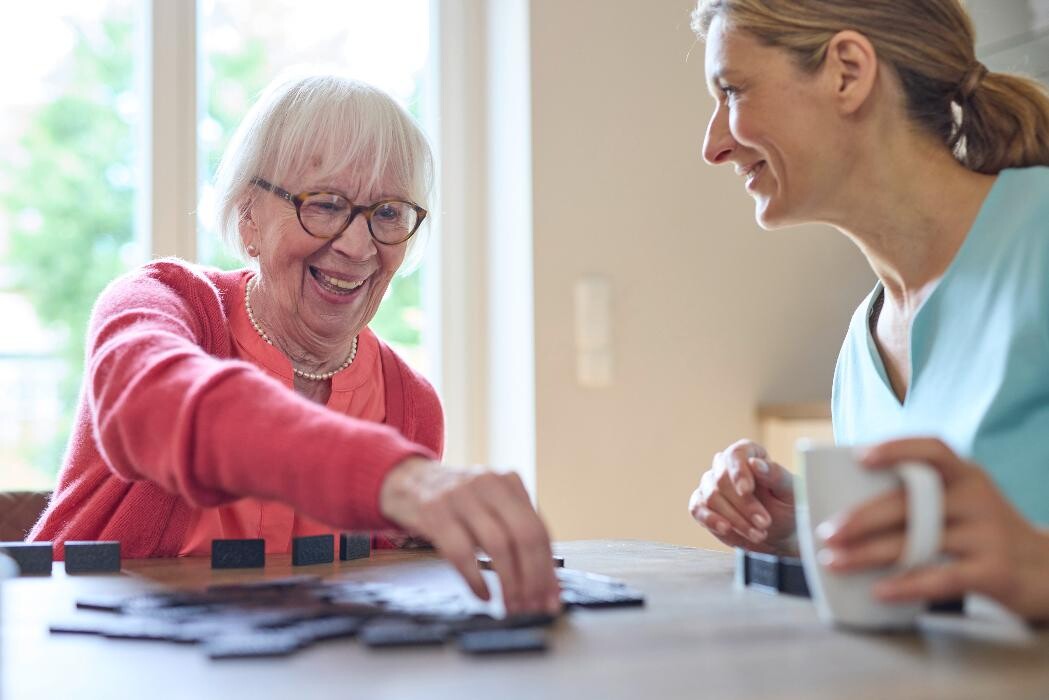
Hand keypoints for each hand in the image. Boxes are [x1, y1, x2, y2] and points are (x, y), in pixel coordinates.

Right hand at [379, 457, 560, 615]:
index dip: (549, 569)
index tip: (552, 599)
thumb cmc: (458, 502)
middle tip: (534, 608)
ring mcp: (461, 496)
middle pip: (524, 536)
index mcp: (509, 483)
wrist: (409, 481)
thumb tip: (544, 582)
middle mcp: (489, 484)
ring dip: (509, 583)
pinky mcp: (435, 512)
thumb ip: (516, 529)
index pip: (539, 530)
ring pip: (497, 545)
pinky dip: (476, 579)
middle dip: (534, 578)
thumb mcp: (491, 504)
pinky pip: (461, 553)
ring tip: (512, 607)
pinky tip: (484, 595)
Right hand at [688, 439, 797, 553]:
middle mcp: (726, 466)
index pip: (736, 454)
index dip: (738, 472)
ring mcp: (711, 486)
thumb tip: (755, 464)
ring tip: (757, 533)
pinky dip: (710, 520)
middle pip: (722, 479)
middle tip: (764, 523)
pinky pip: (697, 509)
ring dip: (734, 518)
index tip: (746, 490)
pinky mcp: (702, 505)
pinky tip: (726, 529)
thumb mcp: (791, 492)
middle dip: (743, 505)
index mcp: (749, 454)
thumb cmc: (787, 507)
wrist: (779, 534)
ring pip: (712, 497)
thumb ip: (776, 475)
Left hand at [818, 438, 1048, 620]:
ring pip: (917, 541)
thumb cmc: (982, 533)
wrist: (1046, 571)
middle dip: (862, 517)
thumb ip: (920, 498)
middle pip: (911, 502)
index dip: (896, 449)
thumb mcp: (962, 503)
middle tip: (826, 532)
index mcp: (964, 475)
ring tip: (835, 561)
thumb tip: (845, 507)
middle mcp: (976, 498)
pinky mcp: (993, 571)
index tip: (860, 458)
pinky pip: (941, 578)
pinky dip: (906, 585)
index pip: (932, 449)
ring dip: (869, 553)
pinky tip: (878, 590)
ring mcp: (987, 534)